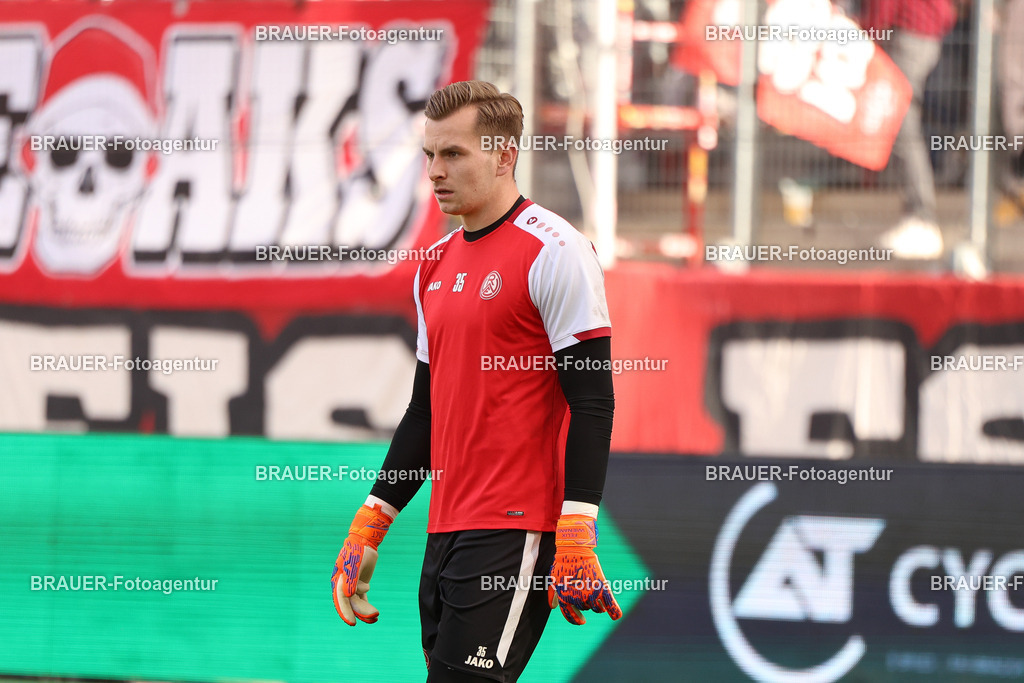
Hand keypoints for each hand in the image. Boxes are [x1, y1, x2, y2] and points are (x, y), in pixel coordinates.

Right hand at [331, 503, 393, 624]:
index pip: (341, 600)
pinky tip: (374, 615)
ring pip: (357, 603)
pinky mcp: (360, 586)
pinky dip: (367, 607)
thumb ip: (350, 580)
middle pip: (351, 603)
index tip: (352, 623)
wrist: (365, 542)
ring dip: (365, 611)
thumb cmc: (357, 552)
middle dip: (361, 611)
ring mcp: (351, 586)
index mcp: (338, 581)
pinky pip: (362, 600)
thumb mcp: (354, 565)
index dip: (345, 612)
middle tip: (373, 617)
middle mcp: (343, 586)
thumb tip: (347, 595)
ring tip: (376, 617)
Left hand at [547, 514, 621, 624]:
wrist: (574, 549)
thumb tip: (553, 607)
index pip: (570, 616)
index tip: (583, 621)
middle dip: (587, 603)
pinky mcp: (602, 588)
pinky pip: (610, 605)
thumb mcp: (554, 578)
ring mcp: (590, 594)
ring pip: (597, 608)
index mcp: (565, 598)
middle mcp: (577, 599)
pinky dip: (614, 612)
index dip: (576, 620)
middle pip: (586, 608)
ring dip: (598, 606)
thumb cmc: (563, 562)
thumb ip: (553, 594)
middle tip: (588, 593)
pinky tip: (616, 616)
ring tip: (598, 597)